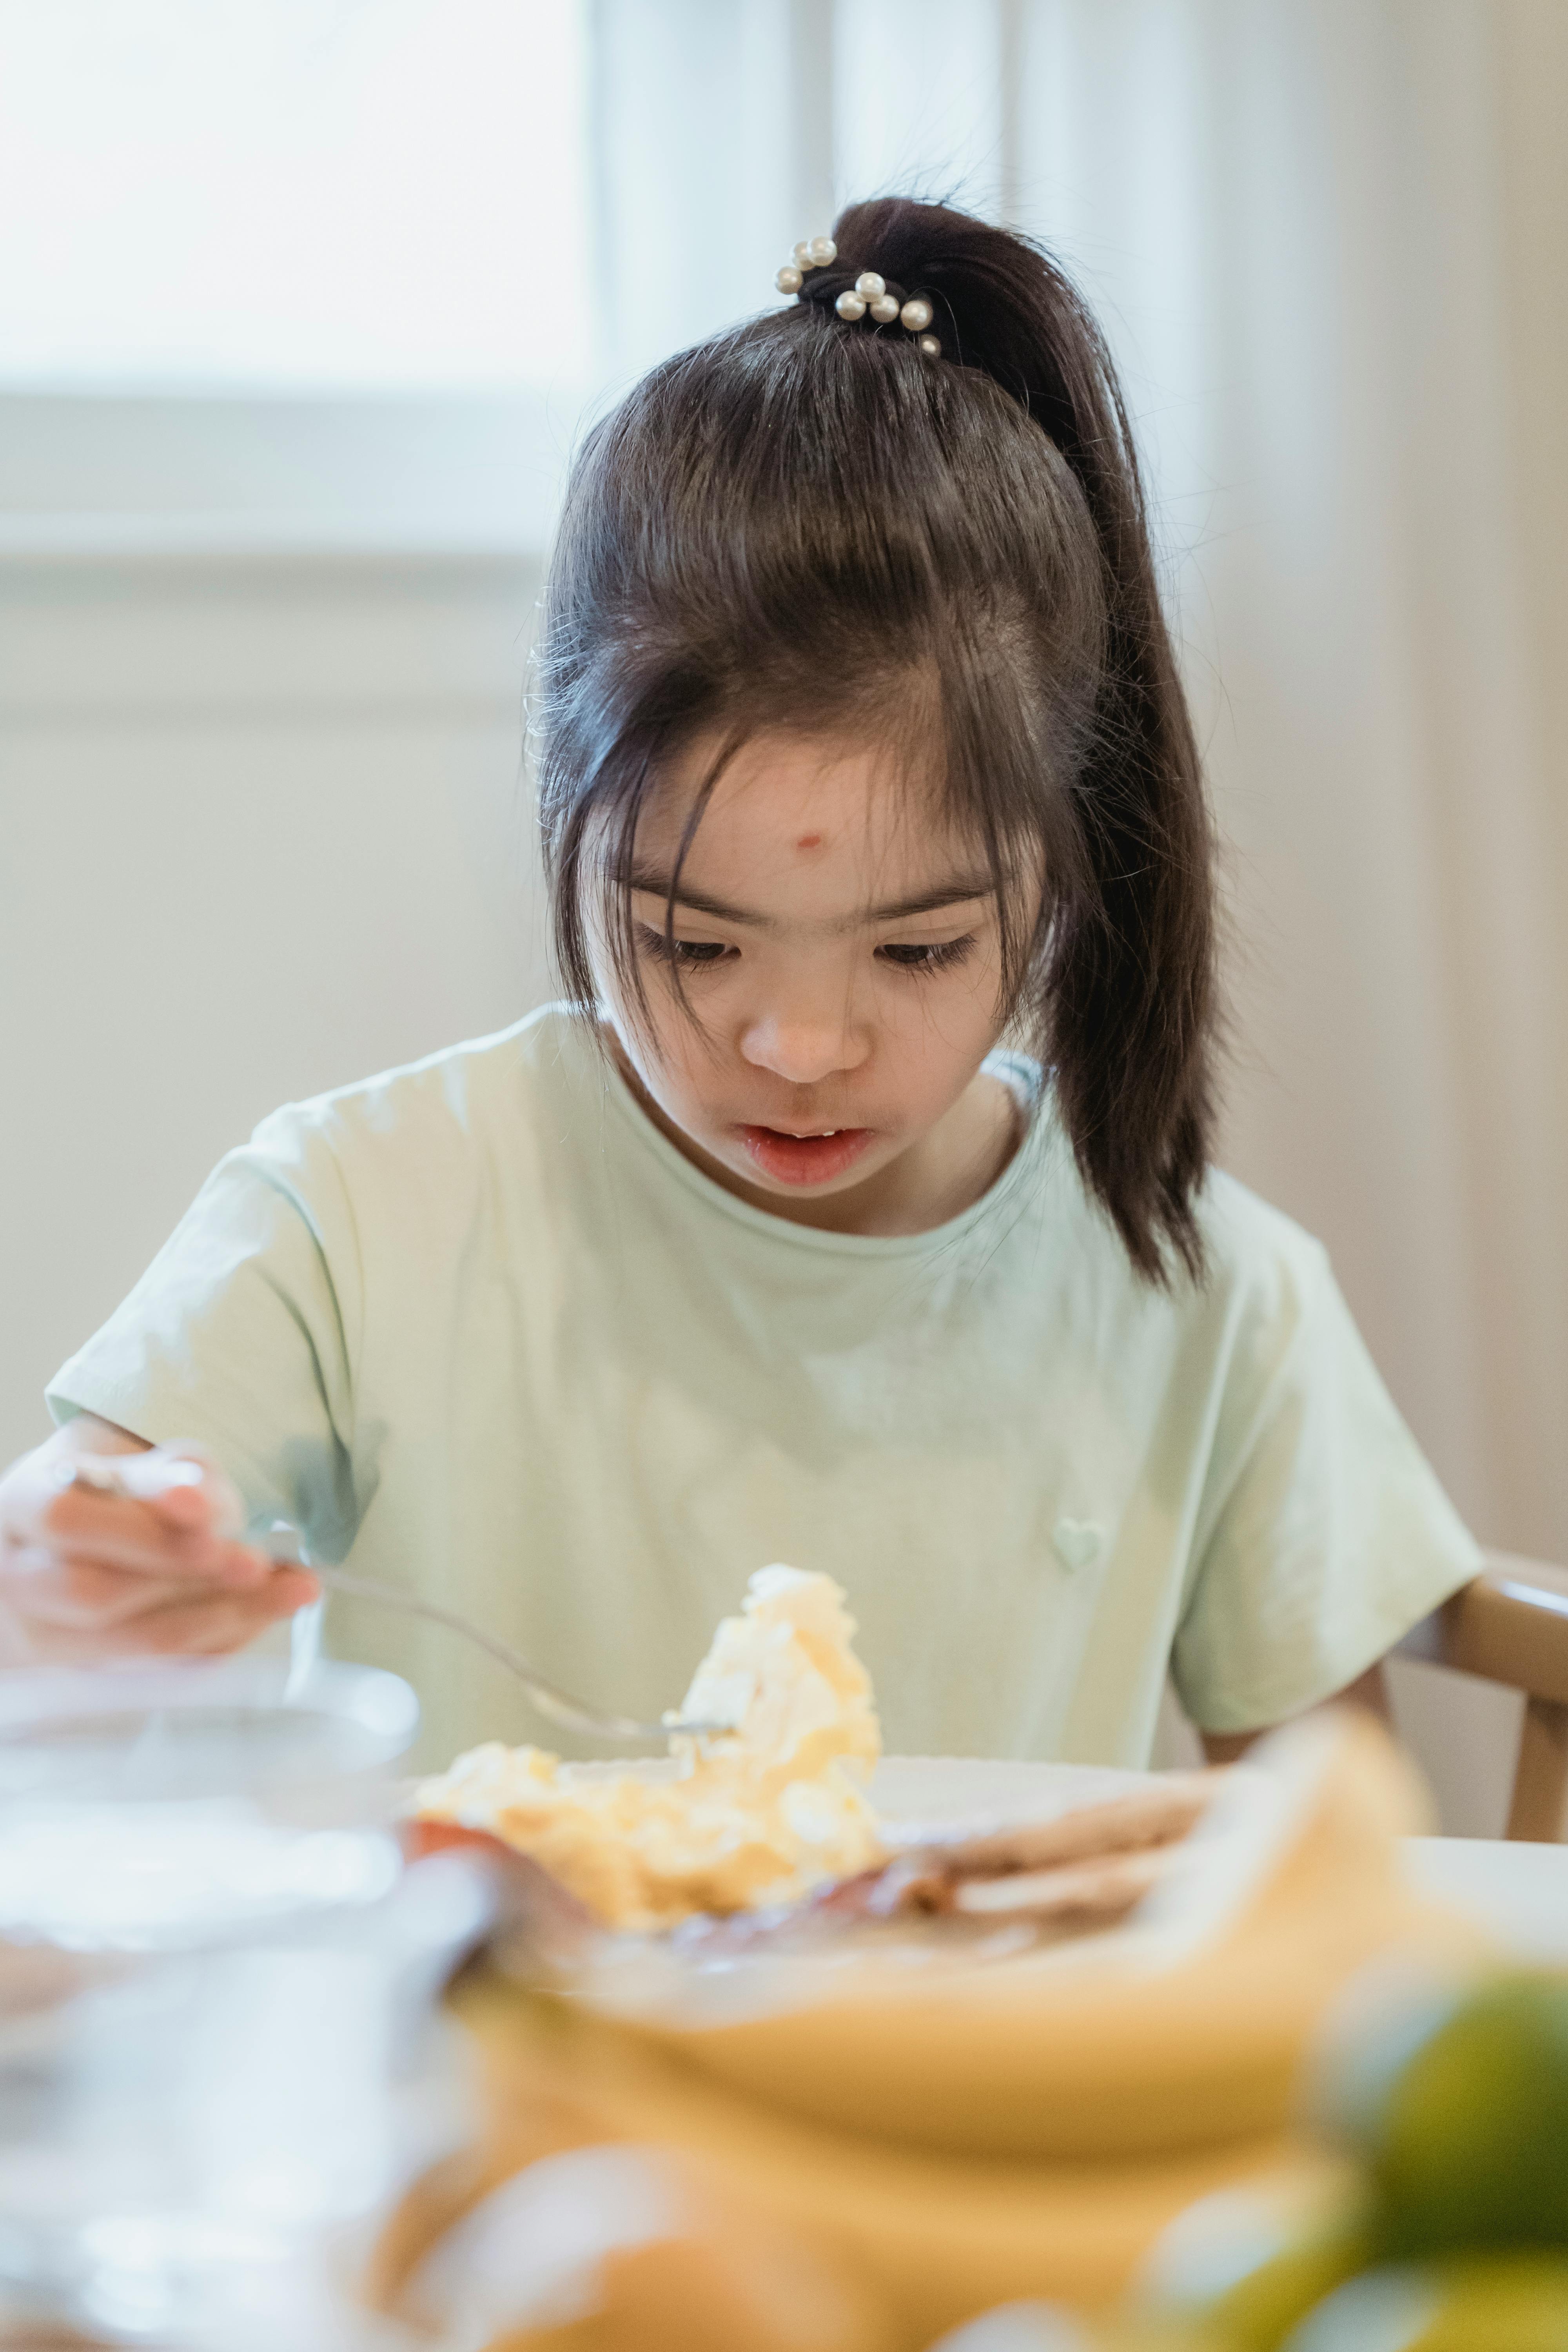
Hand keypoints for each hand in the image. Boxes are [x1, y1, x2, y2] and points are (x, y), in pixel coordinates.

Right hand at [0, 1425, 319, 1664]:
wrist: (90, 1535)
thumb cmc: (113, 1488)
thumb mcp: (134, 1456)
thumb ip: (168, 1474)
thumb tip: (202, 1504)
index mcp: (21, 1506)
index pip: (68, 1520)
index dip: (141, 1525)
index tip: (209, 1512)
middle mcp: (20, 1579)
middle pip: (95, 1593)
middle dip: (186, 1577)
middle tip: (258, 1562)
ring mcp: (48, 1637)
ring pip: (134, 1642)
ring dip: (223, 1614)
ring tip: (291, 1586)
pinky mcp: (93, 1676)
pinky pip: (165, 1672)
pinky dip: (223, 1641)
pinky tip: (266, 1611)